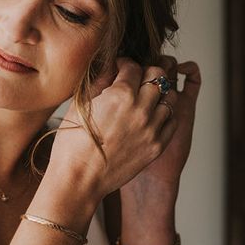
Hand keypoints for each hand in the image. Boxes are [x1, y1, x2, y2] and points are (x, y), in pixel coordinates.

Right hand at [48, 55, 198, 200]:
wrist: (79, 179)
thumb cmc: (73, 143)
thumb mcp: (81, 105)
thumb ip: (100, 81)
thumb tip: (110, 67)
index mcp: (120, 95)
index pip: (134, 66)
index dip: (125, 64)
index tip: (121, 68)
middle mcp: (141, 109)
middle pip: (158, 76)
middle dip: (147, 73)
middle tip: (136, 81)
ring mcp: (152, 129)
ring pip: (170, 97)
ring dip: (159, 94)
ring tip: (146, 99)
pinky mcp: (157, 146)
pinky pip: (172, 121)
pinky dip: (165, 115)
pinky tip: (151, 117)